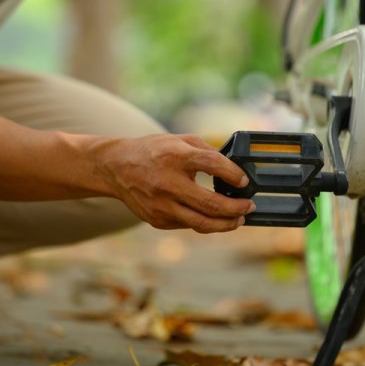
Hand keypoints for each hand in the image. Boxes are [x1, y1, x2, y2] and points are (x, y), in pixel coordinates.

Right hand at [102, 134, 254, 232]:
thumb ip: (207, 152)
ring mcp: (161, 205)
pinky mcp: (157, 220)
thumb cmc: (153, 151)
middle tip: (249, 206)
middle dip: (236, 208)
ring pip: (201, 223)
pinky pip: (188, 224)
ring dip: (226, 224)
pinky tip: (215, 218)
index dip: (233, 174)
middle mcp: (167, 183)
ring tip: (238, 219)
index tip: (244, 182)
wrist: (115, 167)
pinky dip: (205, 222)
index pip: (212, 165)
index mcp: (175, 156)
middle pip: (210, 203)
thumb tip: (235, 170)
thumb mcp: (180, 141)